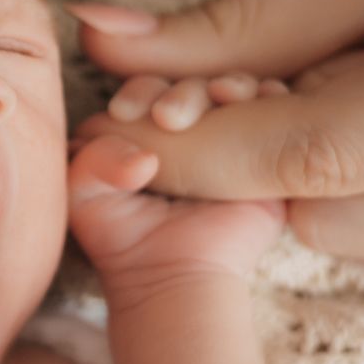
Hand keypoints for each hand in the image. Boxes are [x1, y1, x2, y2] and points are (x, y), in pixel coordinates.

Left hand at [69, 77, 284, 300]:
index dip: (140, 92)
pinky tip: (264, 96)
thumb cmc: (122, 239)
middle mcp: (190, 130)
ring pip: (237, 91)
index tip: (125, 111)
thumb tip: (143, 152)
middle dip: (183, 92)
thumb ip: (92, 154)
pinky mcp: (268, 157)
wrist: (171, 279)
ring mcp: (231, 141)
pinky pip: (279, 112)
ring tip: (223, 96)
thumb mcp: (84, 191)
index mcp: (145, 129)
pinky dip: (273, 96)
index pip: (148, 89)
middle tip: (168, 116)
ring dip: (231, 85)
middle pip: (193, 86)